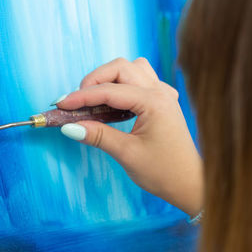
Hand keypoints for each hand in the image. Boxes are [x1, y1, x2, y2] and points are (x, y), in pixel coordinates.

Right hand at [55, 57, 202, 214]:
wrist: (190, 184)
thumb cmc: (164, 172)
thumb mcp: (127, 154)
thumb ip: (97, 136)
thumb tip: (70, 127)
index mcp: (154, 102)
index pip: (109, 90)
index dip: (82, 96)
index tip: (61, 105)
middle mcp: (160, 92)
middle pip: (120, 68)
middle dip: (94, 81)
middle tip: (76, 102)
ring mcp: (164, 95)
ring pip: (132, 69)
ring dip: (110, 79)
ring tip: (95, 101)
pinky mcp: (163, 102)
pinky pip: (141, 80)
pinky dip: (124, 86)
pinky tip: (116, 106)